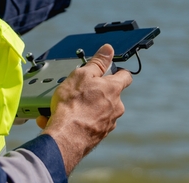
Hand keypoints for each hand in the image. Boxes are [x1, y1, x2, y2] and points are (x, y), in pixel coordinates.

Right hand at [37, 44, 131, 174]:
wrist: (66, 138)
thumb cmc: (73, 105)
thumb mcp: (82, 75)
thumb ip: (97, 62)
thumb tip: (108, 50)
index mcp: (114, 89)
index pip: (125, 76)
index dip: (118, 71)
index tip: (109, 70)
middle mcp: (116, 107)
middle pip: (110, 95)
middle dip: (96, 92)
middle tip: (78, 90)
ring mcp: (108, 123)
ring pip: (98, 111)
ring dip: (85, 107)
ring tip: (65, 107)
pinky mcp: (98, 136)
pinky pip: (90, 124)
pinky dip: (79, 121)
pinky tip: (62, 119)